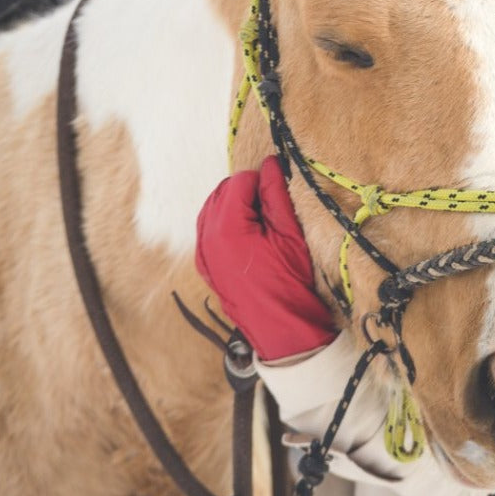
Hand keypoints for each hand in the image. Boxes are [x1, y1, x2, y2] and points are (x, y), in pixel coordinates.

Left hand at [195, 156, 336, 360]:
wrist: (284, 331)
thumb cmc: (290, 283)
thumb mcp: (289, 234)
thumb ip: (276, 194)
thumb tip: (272, 165)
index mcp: (225, 229)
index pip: (240, 182)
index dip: (263, 181)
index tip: (281, 190)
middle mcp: (207, 239)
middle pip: (223, 193)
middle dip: (247, 191)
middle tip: (274, 204)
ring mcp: (204, 255)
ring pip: (214, 210)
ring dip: (236, 205)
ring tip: (264, 220)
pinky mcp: (207, 267)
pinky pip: (210, 231)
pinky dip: (227, 223)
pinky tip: (251, 234)